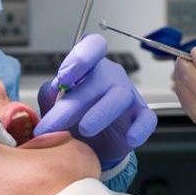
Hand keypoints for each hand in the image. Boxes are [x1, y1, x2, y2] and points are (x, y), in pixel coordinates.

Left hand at [34, 35, 156, 168]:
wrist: (91, 147)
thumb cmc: (74, 119)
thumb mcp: (54, 106)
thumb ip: (49, 96)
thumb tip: (51, 90)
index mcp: (89, 67)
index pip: (92, 46)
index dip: (80, 57)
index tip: (64, 78)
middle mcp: (110, 76)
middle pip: (99, 78)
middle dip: (74, 103)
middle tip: (52, 124)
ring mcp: (127, 96)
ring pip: (120, 96)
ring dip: (101, 113)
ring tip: (84, 130)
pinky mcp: (141, 117)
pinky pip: (146, 119)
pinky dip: (139, 128)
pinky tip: (129, 138)